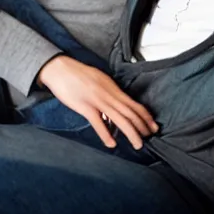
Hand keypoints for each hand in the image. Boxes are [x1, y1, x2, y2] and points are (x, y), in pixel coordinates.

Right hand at [38, 56, 158, 149]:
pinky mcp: (84, 107)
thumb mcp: (100, 80)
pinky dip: (106, 134)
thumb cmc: (79, 74)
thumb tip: (116, 107)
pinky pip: (97, 122)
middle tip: (150, 137)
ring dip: (130, 132)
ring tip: (138, 144)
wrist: (60, 69)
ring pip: (119, 118)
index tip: (153, 125)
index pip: (133, 104)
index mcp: (113, 88)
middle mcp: (109, 94)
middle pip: (130, 112)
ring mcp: (97, 101)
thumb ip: (109, 93)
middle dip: (142, 126)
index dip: (145, 115)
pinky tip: (112, 144)